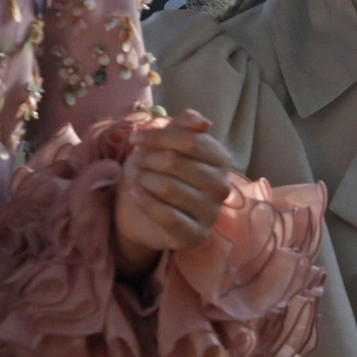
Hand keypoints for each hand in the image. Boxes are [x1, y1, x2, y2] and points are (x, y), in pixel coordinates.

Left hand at [112, 109, 234, 278]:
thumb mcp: (165, 145)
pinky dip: (146, 202)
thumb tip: (204, 121)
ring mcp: (211, 212)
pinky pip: (168, 216)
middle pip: (177, 162)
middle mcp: (222, 186)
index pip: (192, 140)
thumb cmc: (155, 173)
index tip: (135, 139)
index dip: (159, 136)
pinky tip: (136, 194)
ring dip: (144, 180)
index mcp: (220, 160)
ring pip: (169, 187)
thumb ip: (183, 127)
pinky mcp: (196, 235)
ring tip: (138, 179)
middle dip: (147, 159)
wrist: (140, 213)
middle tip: (135, 162)